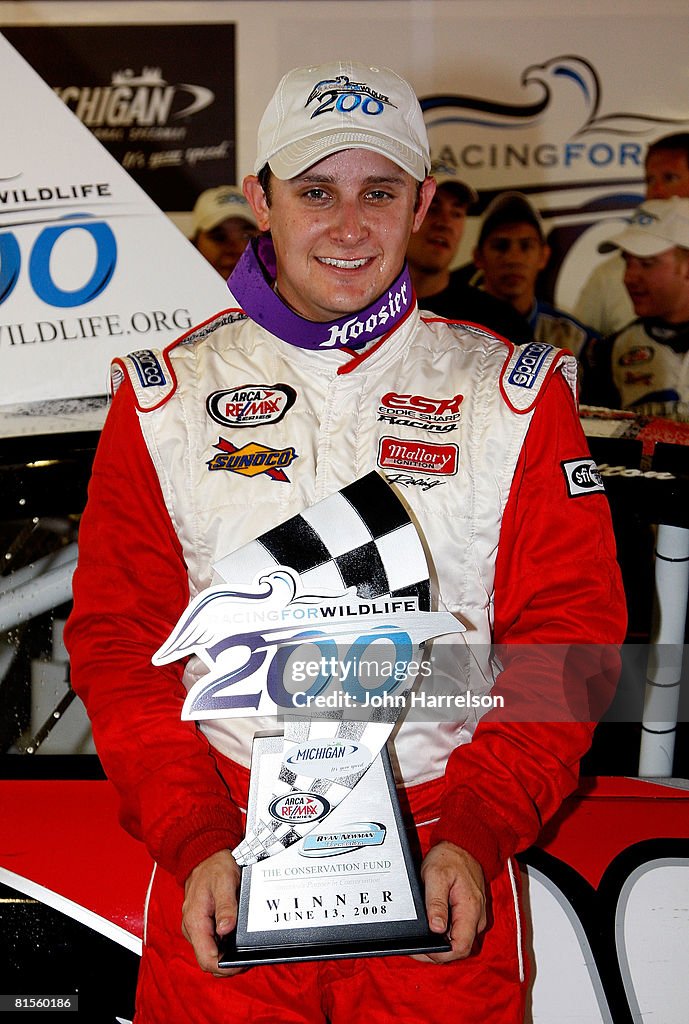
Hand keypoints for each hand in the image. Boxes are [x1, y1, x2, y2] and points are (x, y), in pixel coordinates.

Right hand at [182, 849, 244, 975]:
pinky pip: (210, 942)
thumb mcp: (224, 883)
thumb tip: (226, 930)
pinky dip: (223, 945)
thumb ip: (226, 907)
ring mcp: (194, 926)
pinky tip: (235, 937)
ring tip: (243, 947)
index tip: (242, 963)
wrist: (204, 854)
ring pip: (209, 952)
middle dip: (227, 964)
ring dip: (225, 955)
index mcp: (195, 921)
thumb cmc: (214, 866)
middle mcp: (191, 927)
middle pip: (208, 959)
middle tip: (247, 957)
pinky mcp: (200, 923)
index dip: (225, 967)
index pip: (207, 959)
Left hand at [417, 841, 486, 962]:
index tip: (421, 951)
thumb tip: (436, 929)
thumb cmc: (450, 858)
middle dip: (437, 953)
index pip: (460, 947)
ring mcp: (474, 917)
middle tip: (416, 948)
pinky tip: (431, 930)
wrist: (463, 846)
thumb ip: (436, 903)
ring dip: (440, 945)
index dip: (440, 955)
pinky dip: (444, 935)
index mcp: (470, 909)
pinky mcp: (470, 914)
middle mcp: (476, 918)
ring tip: (421, 939)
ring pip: (458, 942)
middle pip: (459, 949)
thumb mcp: (436, 875)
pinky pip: (458, 931)